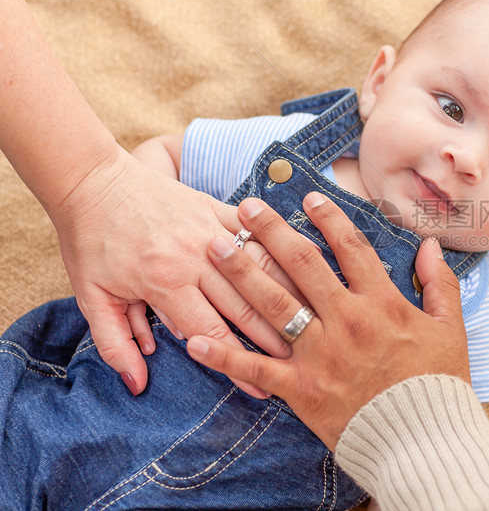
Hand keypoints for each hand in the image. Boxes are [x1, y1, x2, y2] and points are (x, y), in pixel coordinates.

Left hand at [52, 149, 290, 395]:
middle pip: (246, 306)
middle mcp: (194, 257)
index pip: (210, 334)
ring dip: (289, 296)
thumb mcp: (91, 297)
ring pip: (262, 268)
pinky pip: (258, 231)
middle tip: (302, 362)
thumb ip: (115, 344)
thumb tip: (136, 384)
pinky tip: (305, 268)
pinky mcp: (217, 206)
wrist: (92, 180)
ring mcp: (209, 228)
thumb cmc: (90, 242)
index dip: (239, 367)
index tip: (262, 391)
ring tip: (314, 321)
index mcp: (164, 283)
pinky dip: (282, 249)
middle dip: (275, 339)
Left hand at [186, 193, 468, 450]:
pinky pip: (257, 369)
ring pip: (274, 304)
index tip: (308, 197)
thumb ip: (439, 283)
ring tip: (215, 246)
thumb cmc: (438, 383)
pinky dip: (224, 356)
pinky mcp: (301, 389)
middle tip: (246, 208)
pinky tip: (194, 341)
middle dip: (272, 232)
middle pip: (302, 266)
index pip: (351, 248)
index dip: (329, 219)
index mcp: (381, 303)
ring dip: (242, 272)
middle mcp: (345, 320)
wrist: (424, 439)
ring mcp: (320, 354)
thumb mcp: (449, 327)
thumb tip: (428, 245)